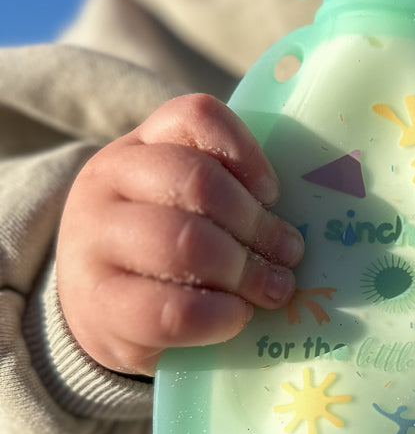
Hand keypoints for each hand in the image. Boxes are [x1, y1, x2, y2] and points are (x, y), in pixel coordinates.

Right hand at [57, 94, 303, 375]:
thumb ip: (229, 195)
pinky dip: (221, 315)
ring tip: (274, 290)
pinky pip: (173, 309)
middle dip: (256, 223)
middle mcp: (107, 182)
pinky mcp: (101, 307)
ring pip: (183, 243)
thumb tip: (301, 225)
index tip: (273, 194)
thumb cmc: (164, 251)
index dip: (245, 151)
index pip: (195, 116)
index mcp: (139, 147)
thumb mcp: (184, 205)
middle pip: (196, 181)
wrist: (98, 312)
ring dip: (244, 270)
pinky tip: (238, 317)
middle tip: (289, 254)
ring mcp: (94, 243)